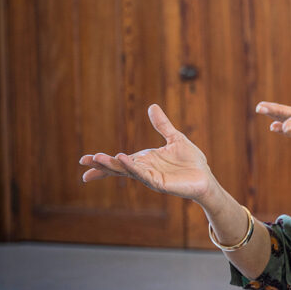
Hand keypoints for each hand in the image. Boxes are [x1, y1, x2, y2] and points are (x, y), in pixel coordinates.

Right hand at [79, 104, 219, 203]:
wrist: (206, 177)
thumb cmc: (191, 161)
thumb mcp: (175, 138)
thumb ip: (162, 125)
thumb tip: (152, 106)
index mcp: (144, 160)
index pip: (119, 160)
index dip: (103, 161)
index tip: (85, 160)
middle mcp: (144, 169)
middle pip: (119, 167)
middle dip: (102, 164)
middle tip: (85, 161)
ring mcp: (151, 177)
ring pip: (128, 171)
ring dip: (113, 165)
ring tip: (98, 158)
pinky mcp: (160, 183)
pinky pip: (143, 175)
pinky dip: (133, 168)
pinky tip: (123, 160)